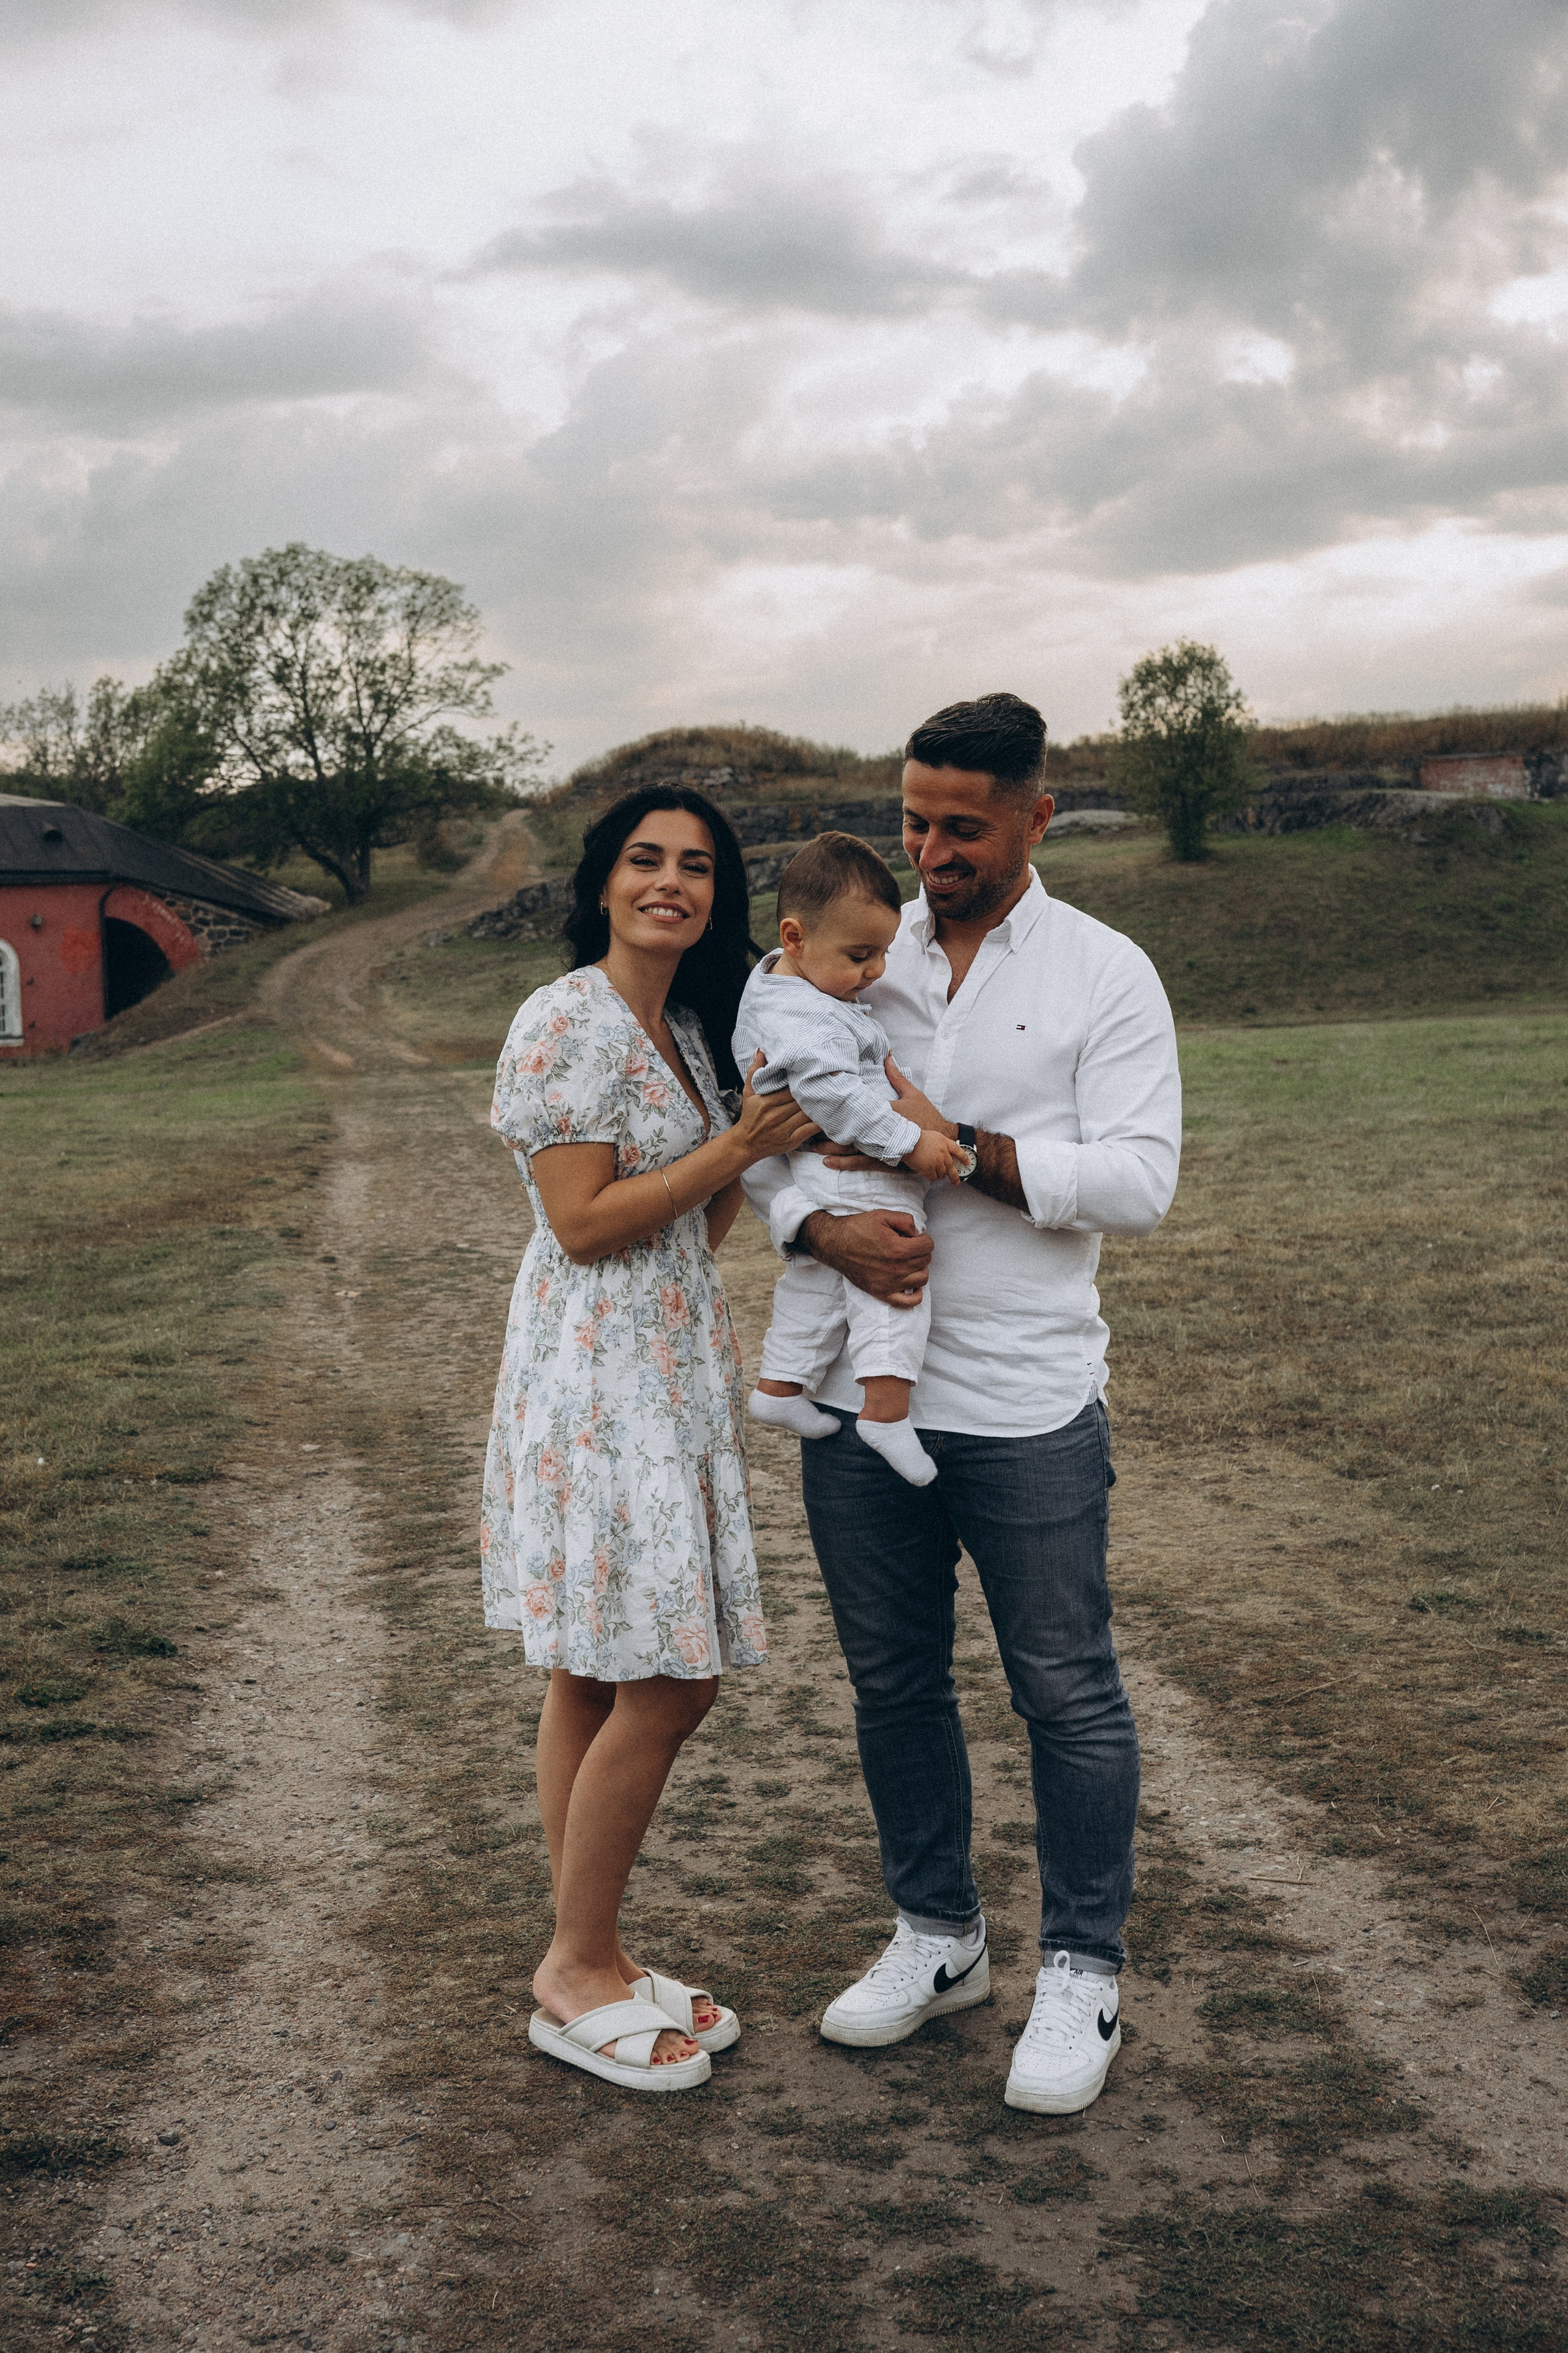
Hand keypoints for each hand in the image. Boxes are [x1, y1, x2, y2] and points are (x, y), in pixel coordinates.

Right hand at [731, 1051, 820, 1166]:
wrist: (746, 1143)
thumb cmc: (749, 1115)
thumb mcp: (748, 1092)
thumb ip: (755, 1072)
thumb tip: (761, 1051)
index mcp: (766, 1101)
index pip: (790, 1088)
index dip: (803, 1081)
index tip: (815, 1074)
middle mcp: (775, 1115)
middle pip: (801, 1100)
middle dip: (815, 1092)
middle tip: (830, 1082)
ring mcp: (784, 1129)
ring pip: (807, 1113)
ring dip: (820, 1106)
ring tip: (833, 1096)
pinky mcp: (791, 1140)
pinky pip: (809, 1130)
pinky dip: (820, 1123)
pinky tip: (829, 1116)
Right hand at [801, 1209, 932, 1305]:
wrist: (834, 1245)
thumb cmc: (857, 1229)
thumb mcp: (882, 1215)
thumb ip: (906, 1220)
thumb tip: (918, 1233)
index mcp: (898, 1249)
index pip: (928, 1246)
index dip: (922, 1238)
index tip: (912, 1237)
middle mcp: (897, 1269)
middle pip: (926, 1261)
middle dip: (920, 1251)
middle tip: (907, 1246)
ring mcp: (890, 1284)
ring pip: (922, 1279)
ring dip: (919, 1268)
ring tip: (908, 1261)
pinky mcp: (882, 1294)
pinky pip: (909, 1302)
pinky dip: (915, 1294)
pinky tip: (910, 1283)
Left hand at [819, 1056, 956, 1172]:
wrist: (944, 1145)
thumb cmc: (927, 1117)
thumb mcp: (913, 1094)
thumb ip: (896, 1076)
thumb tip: (886, 1057)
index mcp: (884, 1110)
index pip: (856, 1104)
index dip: (835, 1104)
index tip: (815, 1101)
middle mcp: (880, 1128)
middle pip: (847, 1127)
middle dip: (825, 1127)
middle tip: (803, 1125)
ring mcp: (881, 1146)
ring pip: (850, 1147)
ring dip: (828, 1146)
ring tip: (808, 1145)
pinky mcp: (884, 1160)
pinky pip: (860, 1163)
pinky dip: (842, 1162)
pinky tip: (827, 1162)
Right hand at [905, 1128, 969, 1183]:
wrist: (908, 1141)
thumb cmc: (917, 1137)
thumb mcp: (934, 1136)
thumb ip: (941, 1144)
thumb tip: (944, 1153)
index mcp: (944, 1143)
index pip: (958, 1151)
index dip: (963, 1158)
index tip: (966, 1162)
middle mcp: (943, 1153)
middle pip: (952, 1167)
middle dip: (955, 1176)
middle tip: (956, 1181)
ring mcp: (936, 1162)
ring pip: (942, 1174)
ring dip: (939, 1175)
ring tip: (935, 1174)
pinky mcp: (929, 1169)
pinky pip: (933, 1177)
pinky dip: (931, 1177)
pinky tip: (928, 1174)